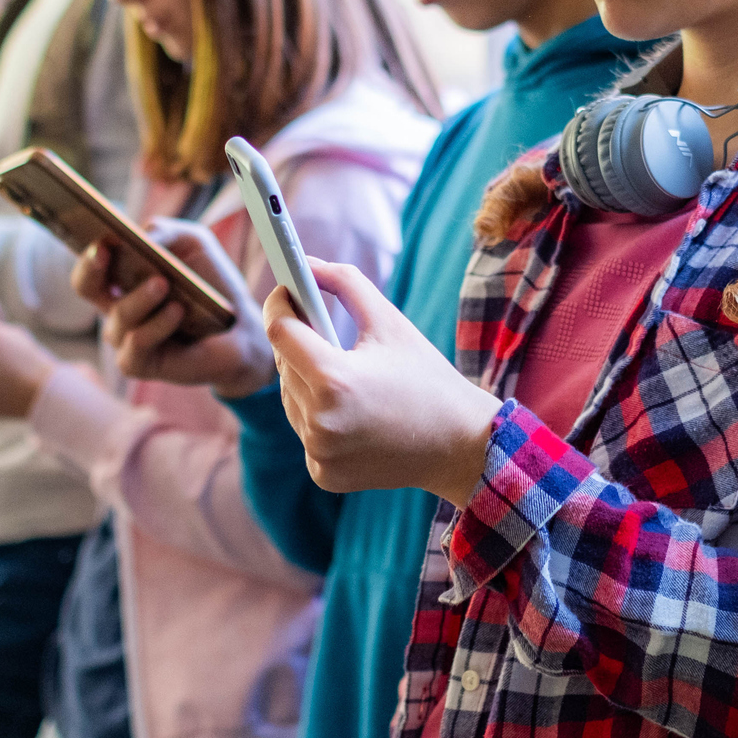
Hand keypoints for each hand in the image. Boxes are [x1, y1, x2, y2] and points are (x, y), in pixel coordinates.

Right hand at [71, 220, 275, 398]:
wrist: (240, 327)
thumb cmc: (211, 283)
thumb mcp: (193, 243)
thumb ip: (165, 230)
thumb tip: (140, 236)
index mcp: (122, 278)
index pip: (91, 265)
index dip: (88, 251)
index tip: (100, 240)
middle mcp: (117, 307)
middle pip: (85, 287)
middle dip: (90, 269)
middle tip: (104, 251)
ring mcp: (125, 338)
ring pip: (118, 316)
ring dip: (140, 298)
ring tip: (163, 284)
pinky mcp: (139, 363)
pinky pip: (137, 343)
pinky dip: (157, 325)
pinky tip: (177, 312)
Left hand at [267, 259, 499, 507]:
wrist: (458, 445)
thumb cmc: (426, 377)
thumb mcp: (389, 321)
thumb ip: (345, 283)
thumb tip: (306, 263)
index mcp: (334, 380)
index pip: (280, 331)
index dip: (279, 304)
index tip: (286, 291)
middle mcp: (320, 422)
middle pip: (284, 365)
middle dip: (298, 343)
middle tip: (317, 327)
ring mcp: (319, 453)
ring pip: (291, 399)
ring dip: (305, 380)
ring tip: (339, 370)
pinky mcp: (323, 473)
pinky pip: (304, 430)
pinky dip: (317, 415)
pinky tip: (346, 408)